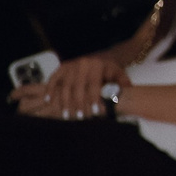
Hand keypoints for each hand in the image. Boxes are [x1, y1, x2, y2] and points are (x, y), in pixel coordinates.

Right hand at [10, 54, 127, 119]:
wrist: (99, 58)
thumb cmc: (108, 71)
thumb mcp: (118, 74)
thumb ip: (122, 84)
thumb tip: (126, 94)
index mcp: (97, 65)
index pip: (94, 84)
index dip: (94, 99)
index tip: (94, 111)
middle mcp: (82, 64)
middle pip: (77, 87)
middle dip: (79, 104)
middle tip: (80, 117)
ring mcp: (70, 66)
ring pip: (65, 86)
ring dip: (65, 102)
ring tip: (67, 115)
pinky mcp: (61, 68)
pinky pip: (53, 79)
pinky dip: (49, 90)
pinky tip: (49, 101)